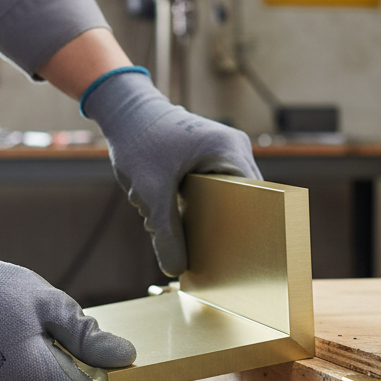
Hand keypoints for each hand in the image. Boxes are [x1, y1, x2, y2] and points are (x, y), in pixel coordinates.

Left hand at [83, 70, 261, 276]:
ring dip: (217, 218)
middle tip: (221, 259)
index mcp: (230, 151)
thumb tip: (176, 268)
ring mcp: (227, 152)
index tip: (239, 255)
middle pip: (246, 200)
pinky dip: (208, 208)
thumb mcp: (149, 193)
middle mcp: (236, 149)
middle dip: (230, 227)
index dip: (248, 228)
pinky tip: (195, 228)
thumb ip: (164, 232)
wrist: (125, 113)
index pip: (255, 199)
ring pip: (232, 197)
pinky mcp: (213, 158)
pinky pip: (220, 190)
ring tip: (209, 247)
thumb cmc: (139, 142)